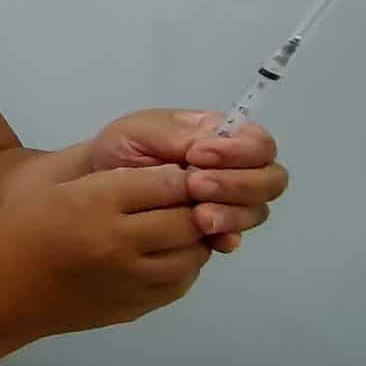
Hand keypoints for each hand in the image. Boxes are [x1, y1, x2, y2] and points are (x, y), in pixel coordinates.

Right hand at [0, 164, 211, 336]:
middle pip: (188, 220)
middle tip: (194, 200)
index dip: (185, 177)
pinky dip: (183, 266)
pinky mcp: (132, 307)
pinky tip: (170, 255)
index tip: (187, 174)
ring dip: (196, 239)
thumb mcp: (61, 187)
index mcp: (96, 203)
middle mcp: (118, 243)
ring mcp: (128, 281)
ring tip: (182, 228)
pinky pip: (178, 284)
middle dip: (197, 207)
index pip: (168, 184)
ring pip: (192, 255)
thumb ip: (118, 180)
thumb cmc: (23, 228)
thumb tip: (176, 179)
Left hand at [87, 109, 289, 254]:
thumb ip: (181, 135)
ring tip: (199, 214)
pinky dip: (226, 236)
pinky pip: (234, 236)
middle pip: (270, 179)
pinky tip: (209, 236)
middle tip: (197, 185)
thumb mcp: (144, 129)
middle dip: (238, 183)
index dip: (241, 151)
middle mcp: (235, 170)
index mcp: (222, 137)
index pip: (260, 144)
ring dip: (232, 212)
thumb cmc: (122, 149)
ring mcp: (228, 202)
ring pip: (257, 210)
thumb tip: (213, 149)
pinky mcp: (213, 230)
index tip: (198, 155)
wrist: (95, 184)